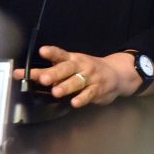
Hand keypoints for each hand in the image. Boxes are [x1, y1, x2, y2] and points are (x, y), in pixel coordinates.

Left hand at [13, 46, 139, 107]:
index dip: (51, 53)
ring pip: (77, 82)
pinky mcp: (98, 89)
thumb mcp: (73, 65)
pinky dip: (82, 98)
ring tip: (55, 92)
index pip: (60, 54)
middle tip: (43, 78)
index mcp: (72, 58)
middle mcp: (81, 66)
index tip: (42, 51)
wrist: (116, 73)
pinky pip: (89, 94)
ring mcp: (90, 77)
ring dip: (66, 86)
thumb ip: (55, 71)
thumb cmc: (88, 69)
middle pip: (66, 68)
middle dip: (54, 73)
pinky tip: (75, 103)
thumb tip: (37, 76)